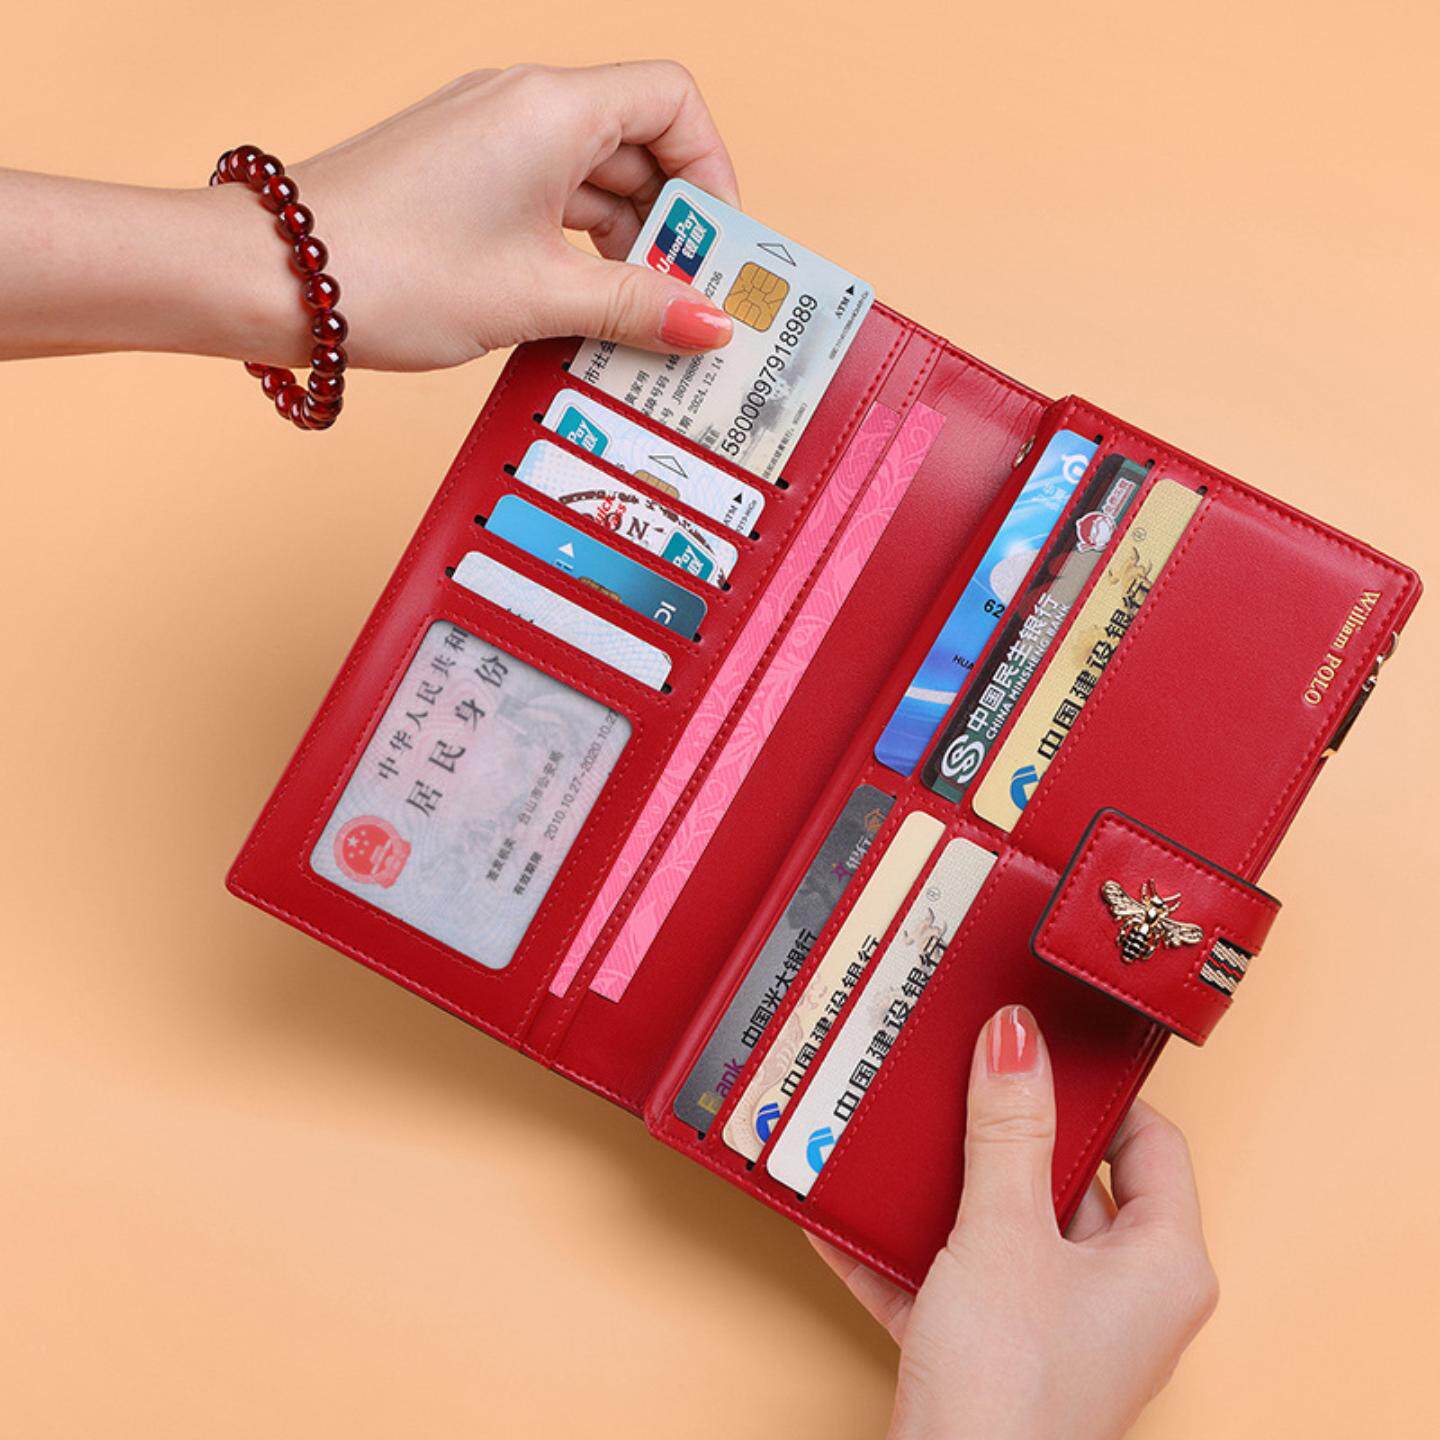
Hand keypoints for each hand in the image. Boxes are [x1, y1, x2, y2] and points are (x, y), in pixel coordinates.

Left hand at [0, 61, 738, 368]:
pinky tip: (581, 306)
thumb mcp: (537, 297)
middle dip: (672, 221)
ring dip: (626, 243)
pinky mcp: (461, 174)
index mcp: (551, 109)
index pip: (672, 99)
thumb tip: (711, 322)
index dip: (711, 168)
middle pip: (638, 141)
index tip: (715, 244)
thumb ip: (637, 305)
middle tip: (684, 299)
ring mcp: (488, 137)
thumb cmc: (390, 272)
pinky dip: (577, 246)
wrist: (268, 278)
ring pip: (592, 176)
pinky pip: (547, 197)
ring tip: (633, 318)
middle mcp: (521, 104)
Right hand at [809, 1006, 1217, 1439]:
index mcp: (1161, 1265)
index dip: (1099, 1090)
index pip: (1151, 1144)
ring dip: (946, 1185)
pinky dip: (904, 1246)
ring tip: (904, 1133)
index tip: (1046, 1047)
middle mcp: (1119, 1295)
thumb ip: (1009, 1129)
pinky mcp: (996, 1350)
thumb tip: (1018, 1037)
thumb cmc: (1014, 1393)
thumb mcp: (1005, 1232)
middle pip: (1067, 1180)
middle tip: (964, 1075)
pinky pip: (951, 1274)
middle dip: (1004, 1133)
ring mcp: (1056, 1325)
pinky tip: (850, 1209)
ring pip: (1003, 1225)